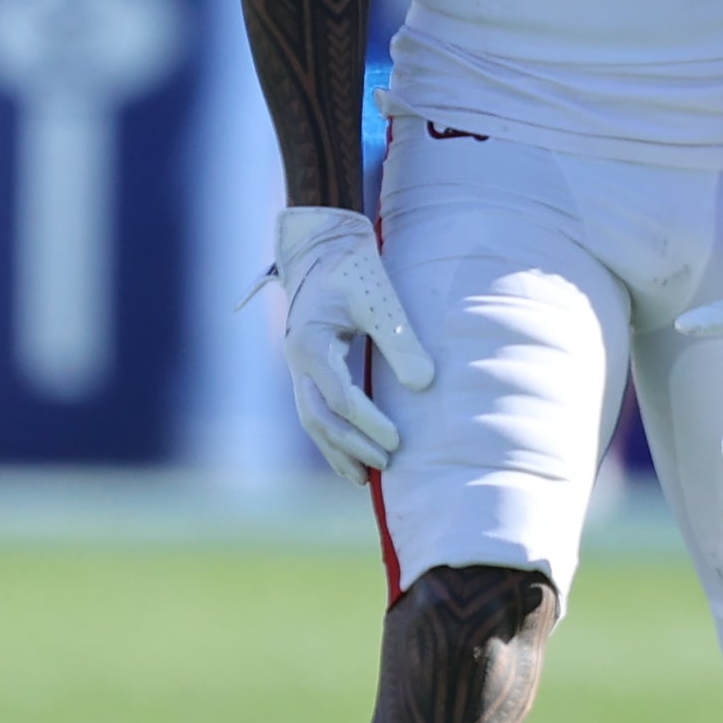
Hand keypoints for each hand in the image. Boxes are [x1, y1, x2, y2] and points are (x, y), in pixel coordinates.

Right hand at [274, 206, 433, 480]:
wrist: (324, 243)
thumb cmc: (355, 267)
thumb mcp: (381, 299)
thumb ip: (400, 341)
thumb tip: (424, 386)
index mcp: (311, 343)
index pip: (338, 396)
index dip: (368, 422)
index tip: (399, 440)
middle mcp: (298, 359)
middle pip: (318, 417)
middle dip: (351, 445)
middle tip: (388, 464)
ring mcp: (299, 365)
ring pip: (312, 419)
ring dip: (337, 450)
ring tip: (363, 480)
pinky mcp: (308, 366)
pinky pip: (314, 410)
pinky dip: (331, 436)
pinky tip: (351, 455)